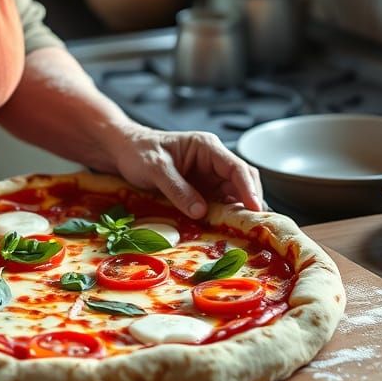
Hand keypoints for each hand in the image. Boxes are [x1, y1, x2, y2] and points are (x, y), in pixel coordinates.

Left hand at [111, 127, 262, 218]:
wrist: (124, 151)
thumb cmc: (139, 151)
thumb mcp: (155, 168)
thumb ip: (177, 188)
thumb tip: (200, 211)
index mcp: (206, 147)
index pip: (236, 167)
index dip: (249, 189)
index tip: (256, 210)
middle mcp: (213, 161)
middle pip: (243, 183)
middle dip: (249, 204)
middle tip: (253, 228)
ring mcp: (209, 177)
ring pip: (234, 196)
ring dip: (238, 213)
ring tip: (243, 233)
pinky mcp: (203, 191)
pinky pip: (220, 205)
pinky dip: (224, 217)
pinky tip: (225, 231)